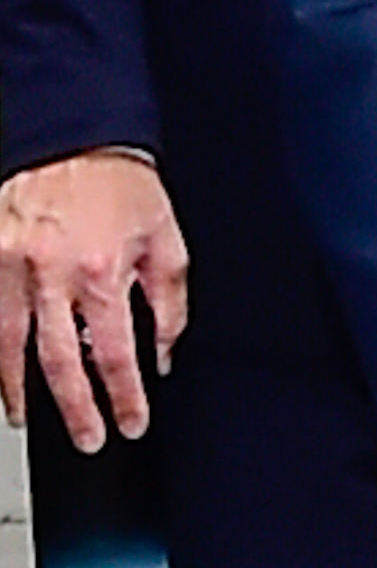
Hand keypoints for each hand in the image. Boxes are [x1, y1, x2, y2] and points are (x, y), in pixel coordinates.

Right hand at [0, 152, 187, 450]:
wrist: (72, 129)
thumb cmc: (118, 176)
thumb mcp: (164, 230)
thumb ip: (169, 295)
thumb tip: (165, 348)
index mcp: (102, 268)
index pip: (115, 354)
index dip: (125, 397)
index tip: (132, 422)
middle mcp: (53, 274)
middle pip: (60, 365)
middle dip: (77, 410)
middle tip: (90, 438)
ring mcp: (12, 268)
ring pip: (10, 349)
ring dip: (20, 391)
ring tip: (29, 417)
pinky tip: (3, 369)